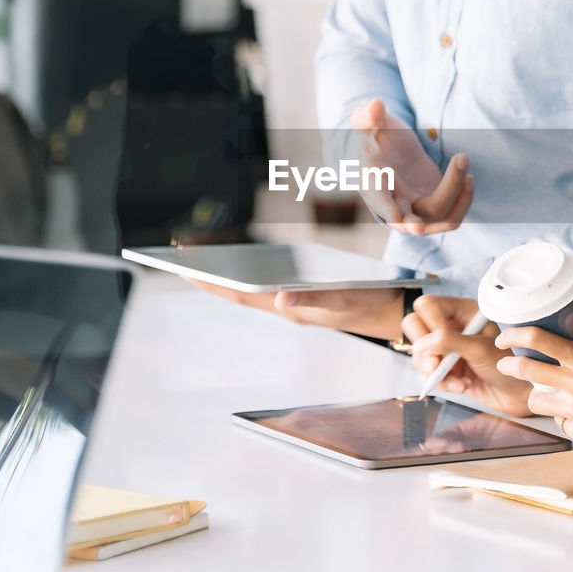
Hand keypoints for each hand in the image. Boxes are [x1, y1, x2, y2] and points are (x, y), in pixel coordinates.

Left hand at [187, 278, 404, 340]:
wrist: (394, 310)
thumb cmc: (371, 301)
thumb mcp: (344, 298)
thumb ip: (313, 299)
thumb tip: (278, 298)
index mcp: (290, 308)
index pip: (240, 293)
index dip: (210, 282)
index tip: (182, 269)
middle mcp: (286, 306)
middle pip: (239, 291)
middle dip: (209, 278)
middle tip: (178, 261)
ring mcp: (294, 302)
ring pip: (251, 289)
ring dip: (225, 277)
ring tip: (199, 262)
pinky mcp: (304, 296)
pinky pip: (267, 286)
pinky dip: (248, 275)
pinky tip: (240, 266)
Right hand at [352, 99, 472, 234]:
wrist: (392, 152)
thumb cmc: (379, 138)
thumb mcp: (372, 124)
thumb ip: (369, 116)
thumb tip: (375, 106)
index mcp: (374, 185)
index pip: (378, 200)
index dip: (386, 209)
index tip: (397, 217)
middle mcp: (396, 205)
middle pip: (409, 222)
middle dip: (413, 227)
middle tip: (419, 228)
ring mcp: (418, 210)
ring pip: (439, 219)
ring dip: (455, 198)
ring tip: (462, 161)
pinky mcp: (437, 208)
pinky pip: (453, 215)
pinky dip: (464, 201)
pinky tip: (468, 177)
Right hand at [402, 296, 531, 416]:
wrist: (517, 395)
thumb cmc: (508, 366)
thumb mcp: (479, 349)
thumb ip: (449, 342)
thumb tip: (421, 345)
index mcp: (463, 311)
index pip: (428, 305)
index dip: (430, 324)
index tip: (439, 343)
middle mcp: (451, 325)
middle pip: (415, 325)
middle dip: (425, 350)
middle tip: (437, 365)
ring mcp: (445, 347)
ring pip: (417, 352)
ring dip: (435, 371)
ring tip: (458, 381)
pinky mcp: (443, 367)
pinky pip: (425, 372)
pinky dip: (441, 383)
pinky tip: (461, 386)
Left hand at [493, 285, 572, 445]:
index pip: (538, 339)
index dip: (513, 335)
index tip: (504, 336)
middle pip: (526, 370)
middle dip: (509, 364)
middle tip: (507, 362)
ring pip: (535, 400)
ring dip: (536, 393)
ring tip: (546, 388)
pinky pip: (556, 421)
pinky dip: (560, 415)